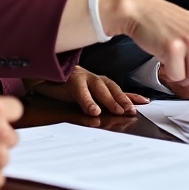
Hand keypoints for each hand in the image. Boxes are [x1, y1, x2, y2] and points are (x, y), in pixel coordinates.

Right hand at [30, 65, 148, 115]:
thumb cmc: (64, 86)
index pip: (118, 88)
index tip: (145, 102)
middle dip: (123, 98)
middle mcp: (92, 78)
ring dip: (110, 100)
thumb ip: (98, 101)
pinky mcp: (69, 81)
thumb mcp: (84, 95)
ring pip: (99, 88)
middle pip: (111, 87)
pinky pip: (80, 92)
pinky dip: (88, 101)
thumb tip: (116, 114)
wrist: (43, 75)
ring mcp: (81, 78)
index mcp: (97, 82)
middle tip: (132, 110)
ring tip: (118, 110)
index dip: (131, 95)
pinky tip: (93, 111)